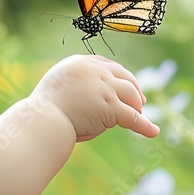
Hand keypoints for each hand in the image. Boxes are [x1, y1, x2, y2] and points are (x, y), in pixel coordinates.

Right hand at [31, 54, 158, 141]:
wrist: (41, 121)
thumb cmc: (43, 110)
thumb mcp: (58, 87)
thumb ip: (75, 85)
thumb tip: (91, 95)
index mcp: (80, 63)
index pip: (107, 65)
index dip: (119, 76)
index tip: (124, 85)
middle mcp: (94, 71)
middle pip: (124, 76)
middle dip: (134, 88)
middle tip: (140, 102)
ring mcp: (104, 87)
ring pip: (131, 94)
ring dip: (136, 106)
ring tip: (138, 116)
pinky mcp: (110, 106)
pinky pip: (132, 117)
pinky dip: (144, 125)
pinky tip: (152, 131)